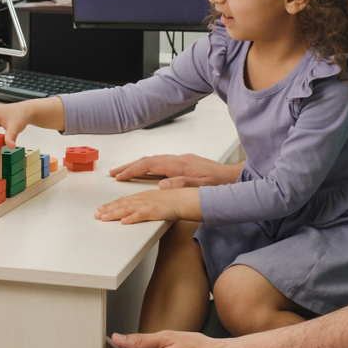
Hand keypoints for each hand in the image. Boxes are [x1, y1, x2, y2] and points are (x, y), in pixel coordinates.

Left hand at [95, 188, 199, 223]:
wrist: (185, 199)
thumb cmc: (173, 201)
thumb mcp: (155, 200)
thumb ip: (144, 203)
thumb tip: (133, 209)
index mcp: (142, 196)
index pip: (123, 200)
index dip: (111, 205)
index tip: (101, 209)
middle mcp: (142, 199)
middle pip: (121, 204)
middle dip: (107, 209)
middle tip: (96, 214)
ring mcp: (147, 204)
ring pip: (127, 209)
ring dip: (114, 214)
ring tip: (103, 218)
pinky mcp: (154, 211)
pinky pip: (140, 216)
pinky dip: (131, 218)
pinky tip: (123, 222)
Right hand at [110, 153, 241, 188]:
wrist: (234, 177)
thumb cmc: (220, 184)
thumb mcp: (202, 187)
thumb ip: (182, 185)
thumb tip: (162, 185)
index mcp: (178, 165)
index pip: (149, 165)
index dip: (132, 170)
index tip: (119, 176)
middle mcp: (177, 160)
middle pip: (147, 160)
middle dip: (128, 166)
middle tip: (113, 172)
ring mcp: (179, 160)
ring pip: (152, 160)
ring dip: (136, 165)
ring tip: (124, 172)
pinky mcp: (183, 163)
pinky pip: (159, 162)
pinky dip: (147, 166)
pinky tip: (144, 171)